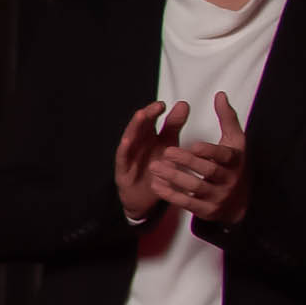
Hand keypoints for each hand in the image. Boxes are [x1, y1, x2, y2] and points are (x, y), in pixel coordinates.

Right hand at [114, 99, 190, 221]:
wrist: (145, 200)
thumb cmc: (155, 171)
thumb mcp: (168, 147)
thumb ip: (174, 126)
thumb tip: (183, 105)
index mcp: (149, 138)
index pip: (152, 121)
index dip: (156, 111)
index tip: (165, 104)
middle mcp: (137, 145)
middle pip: (140, 127)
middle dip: (147, 116)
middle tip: (156, 107)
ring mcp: (129, 157)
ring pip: (130, 139)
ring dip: (135, 127)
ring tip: (141, 116)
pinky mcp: (123, 172)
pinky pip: (123, 159)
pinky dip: (124, 149)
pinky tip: (128, 141)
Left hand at [152, 91, 248, 224]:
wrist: (238, 202)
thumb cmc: (232, 164)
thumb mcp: (234, 142)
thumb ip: (227, 119)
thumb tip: (220, 95)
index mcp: (235, 161)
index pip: (225, 155)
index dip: (209, 151)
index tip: (192, 144)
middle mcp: (230, 180)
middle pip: (208, 171)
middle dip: (186, 162)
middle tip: (166, 152)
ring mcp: (218, 197)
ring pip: (195, 188)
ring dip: (174, 177)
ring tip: (154, 167)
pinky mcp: (207, 210)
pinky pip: (187, 203)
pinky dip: (170, 194)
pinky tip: (155, 184)